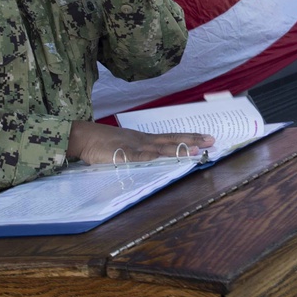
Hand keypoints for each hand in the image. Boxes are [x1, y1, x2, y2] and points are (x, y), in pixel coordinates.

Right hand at [67, 121, 215, 164]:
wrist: (84, 137)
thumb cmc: (104, 143)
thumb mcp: (126, 148)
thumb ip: (139, 154)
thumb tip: (154, 159)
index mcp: (145, 139)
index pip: (172, 137)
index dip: (189, 137)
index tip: (205, 137)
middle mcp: (144, 140)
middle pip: (172, 139)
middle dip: (193, 140)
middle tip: (212, 140)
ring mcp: (134, 146)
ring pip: (161, 148)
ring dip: (178, 149)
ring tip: (196, 151)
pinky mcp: (122, 154)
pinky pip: (138, 156)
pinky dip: (150, 157)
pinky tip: (162, 158)